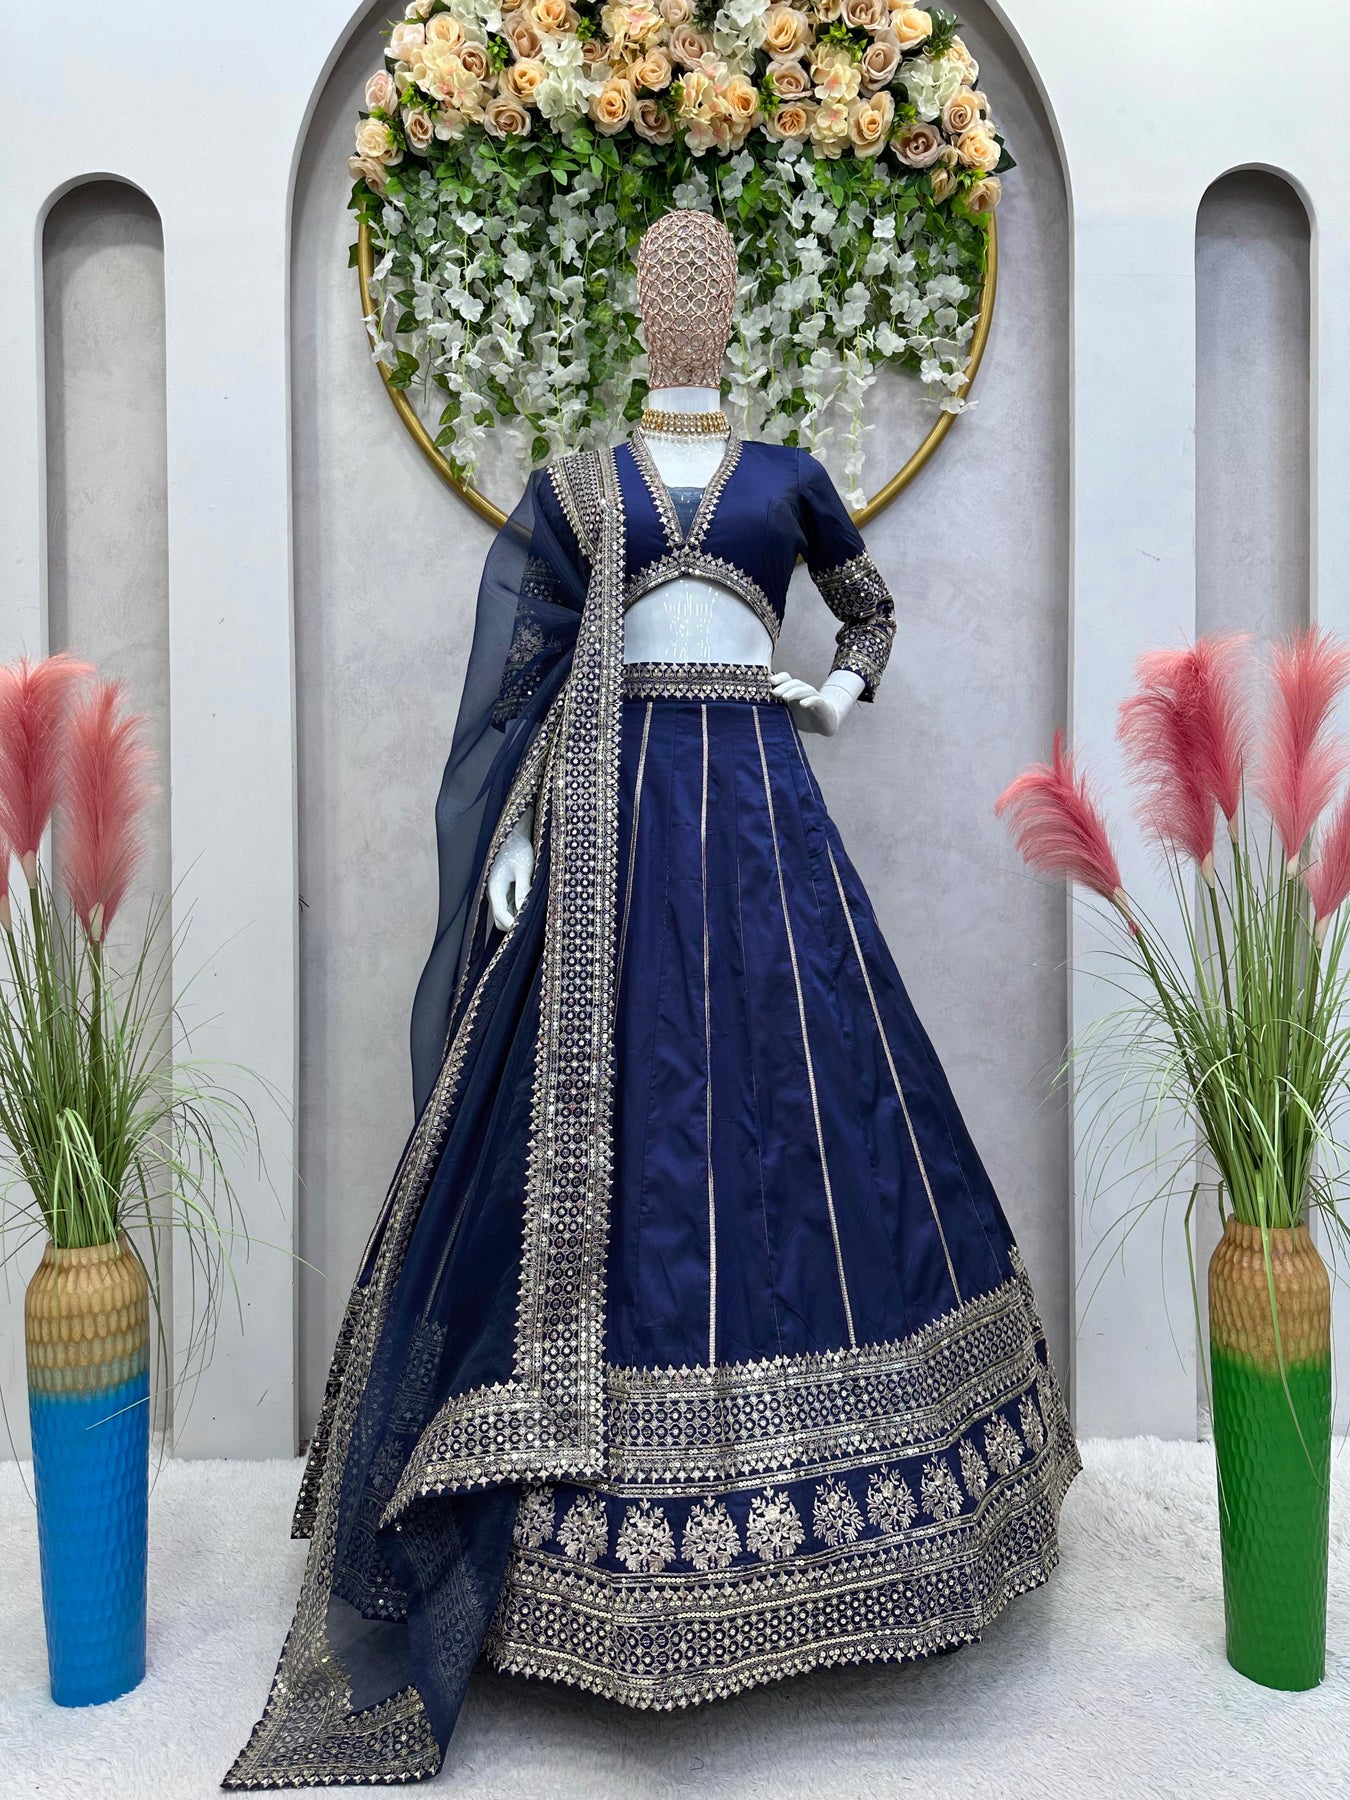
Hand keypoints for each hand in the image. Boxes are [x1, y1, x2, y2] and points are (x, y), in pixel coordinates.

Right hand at [487, 812, 534, 929]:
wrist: (513, 835)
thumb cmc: (518, 849)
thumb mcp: (524, 869)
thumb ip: (523, 890)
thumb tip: (523, 911)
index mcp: (495, 887)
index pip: (500, 915)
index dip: (513, 926)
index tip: (526, 930)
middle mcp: (493, 892)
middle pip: (499, 920)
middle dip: (513, 925)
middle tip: (532, 926)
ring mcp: (497, 892)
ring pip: (504, 914)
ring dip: (516, 918)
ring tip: (534, 917)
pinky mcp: (503, 890)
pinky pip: (508, 907)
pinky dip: (517, 911)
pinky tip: (530, 907)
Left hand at [770, 670, 853, 736]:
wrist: (826, 724)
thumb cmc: (804, 718)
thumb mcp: (788, 713)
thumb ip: (776, 709)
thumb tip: (756, 709)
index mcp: (794, 691)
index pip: (787, 679)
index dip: (778, 678)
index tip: (768, 682)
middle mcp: (804, 691)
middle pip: (794, 683)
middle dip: (783, 687)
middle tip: (774, 693)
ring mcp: (814, 697)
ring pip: (805, 690)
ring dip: (794, 692)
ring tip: (785, 697)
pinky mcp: (823, 705)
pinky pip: (816, 700)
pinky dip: (810, 701)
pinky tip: (803, 704)